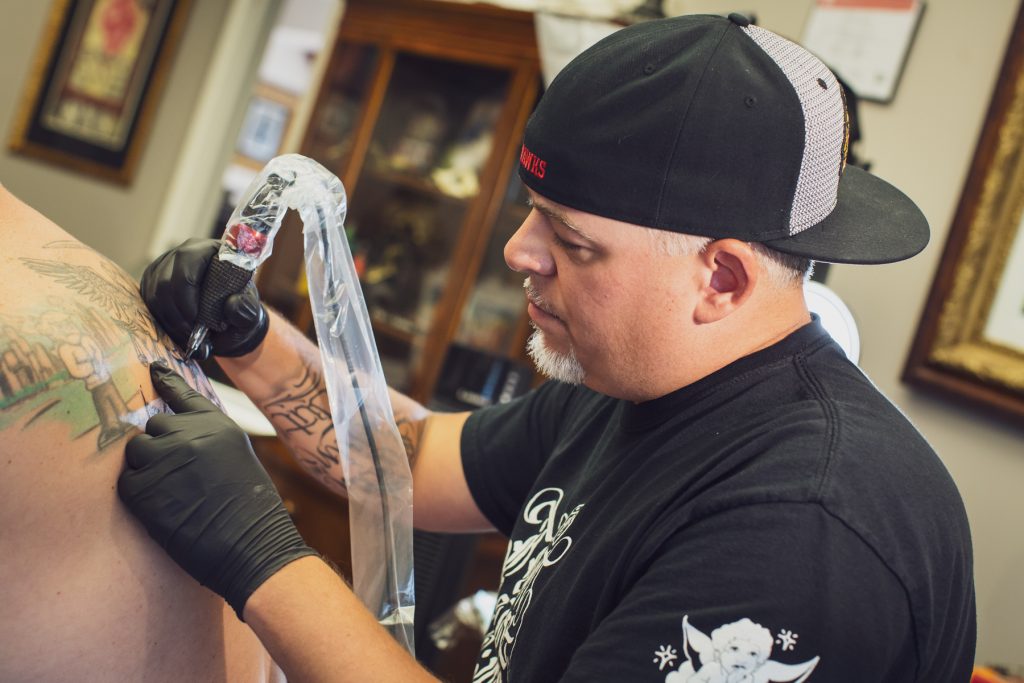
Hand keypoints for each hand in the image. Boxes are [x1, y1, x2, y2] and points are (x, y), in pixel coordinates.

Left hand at [118, 361, 317, 617]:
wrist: (251, 543)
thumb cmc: (250, 509)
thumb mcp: (236, 457)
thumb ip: (208, 439)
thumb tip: (175, 435)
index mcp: (216, 424)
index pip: (183, 393)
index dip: (165, 380)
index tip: (153, 367)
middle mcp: (188, 434)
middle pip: (154, 424)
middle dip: (160, 446)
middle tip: (177, 475)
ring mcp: (164, 459)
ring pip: (137, 451)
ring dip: (147, 467)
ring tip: (172, 492)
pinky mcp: (143, 488)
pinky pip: (128, 481)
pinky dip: (139, 494)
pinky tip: (165, 508)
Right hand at [140, 238, 268, 360]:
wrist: (228, 324)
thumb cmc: (240, 313)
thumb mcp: (250, 314)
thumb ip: (246, 310)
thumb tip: (234, 304)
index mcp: (210, 251)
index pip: (187, 260)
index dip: (188, 291)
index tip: (197, 318)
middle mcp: (183, 254)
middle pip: (166, 280)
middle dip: (177, 313)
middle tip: (191, 334)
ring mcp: (164, 267)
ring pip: (154, 294)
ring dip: (170, 321)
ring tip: (188, 338)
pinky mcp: (152, 283)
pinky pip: (147, 303)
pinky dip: (162, 323)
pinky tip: (179, 335)